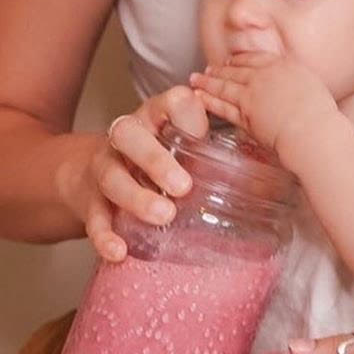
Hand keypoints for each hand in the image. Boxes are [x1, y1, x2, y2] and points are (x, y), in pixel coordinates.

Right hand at [58, 85, 208, 261]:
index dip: (183, 111)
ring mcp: (104, 167)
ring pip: (112, 177)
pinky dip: (105, 236)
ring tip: (162, 215)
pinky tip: (119, 251)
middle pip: (129, 135)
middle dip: (155, 159)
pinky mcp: (90, 201)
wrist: (87, 173)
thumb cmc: (154, 157)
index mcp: (155, 117)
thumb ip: (210, 154)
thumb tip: (265, 183)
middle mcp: (125, 137)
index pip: (169, 102)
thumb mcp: (180, 147)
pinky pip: (94, 218)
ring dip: (137, 197)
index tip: (201, 132)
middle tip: (183, 187)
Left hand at [189, 52, 338, 169]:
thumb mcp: (311, 84)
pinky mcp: (245, 115)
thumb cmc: (319, 113)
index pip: (255, 58)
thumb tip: (292, 83)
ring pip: (224, 86)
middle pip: (235, 70)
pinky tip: (199, 98)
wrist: (312, 131)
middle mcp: (264, 76)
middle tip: (207, 69)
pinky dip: (209, 101)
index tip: (232, 61)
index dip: (240, 59)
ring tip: (195, 80)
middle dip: (219, 69)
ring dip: (207, 82)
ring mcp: (252, 95)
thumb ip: (295, 80)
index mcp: (283, 65)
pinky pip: (222, 106)